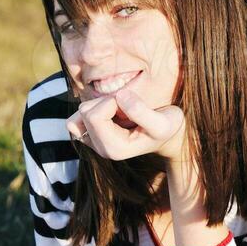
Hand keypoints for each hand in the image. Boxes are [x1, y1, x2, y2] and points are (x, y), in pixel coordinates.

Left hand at [67, 88, 185, 162]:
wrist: (169, 136)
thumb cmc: (168, 128)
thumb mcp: (164, 122)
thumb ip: (141, 111)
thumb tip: (120, 96)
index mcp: (115, 149)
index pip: (95, 116)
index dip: (112, 101)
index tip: (131, 102)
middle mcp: (101, 149)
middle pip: (86, 112)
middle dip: (106, 101)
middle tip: (128, 105)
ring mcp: (94, 144)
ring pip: (81, 112)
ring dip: (101, 103)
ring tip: (122, 110)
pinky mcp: (91, 136)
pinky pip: (78, 117)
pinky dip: (93, 108)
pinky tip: (111, 112)